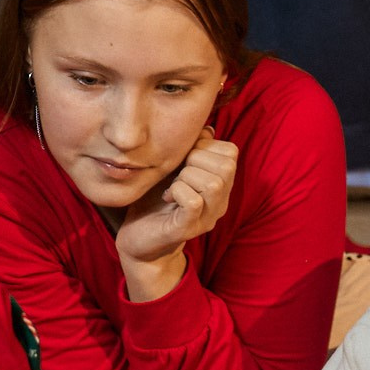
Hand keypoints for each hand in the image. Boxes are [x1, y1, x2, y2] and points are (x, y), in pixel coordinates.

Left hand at [114, 130, 238, 301]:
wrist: (138, 240)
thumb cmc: (155, 201)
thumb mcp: (174, 169)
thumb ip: (193, 151)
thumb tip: (207, 129)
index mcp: (221, 186)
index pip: (231, 153)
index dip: (205, 146)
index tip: (184, 159)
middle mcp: (220, 203)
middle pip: (226, 166)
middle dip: (196, 159)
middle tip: (177, 173)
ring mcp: (206, 218)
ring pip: (214, 184)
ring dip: (186, 176)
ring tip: (173, 185)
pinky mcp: (188, 229)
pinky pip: (194, 202)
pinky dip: (177, 191)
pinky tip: (167, 196)